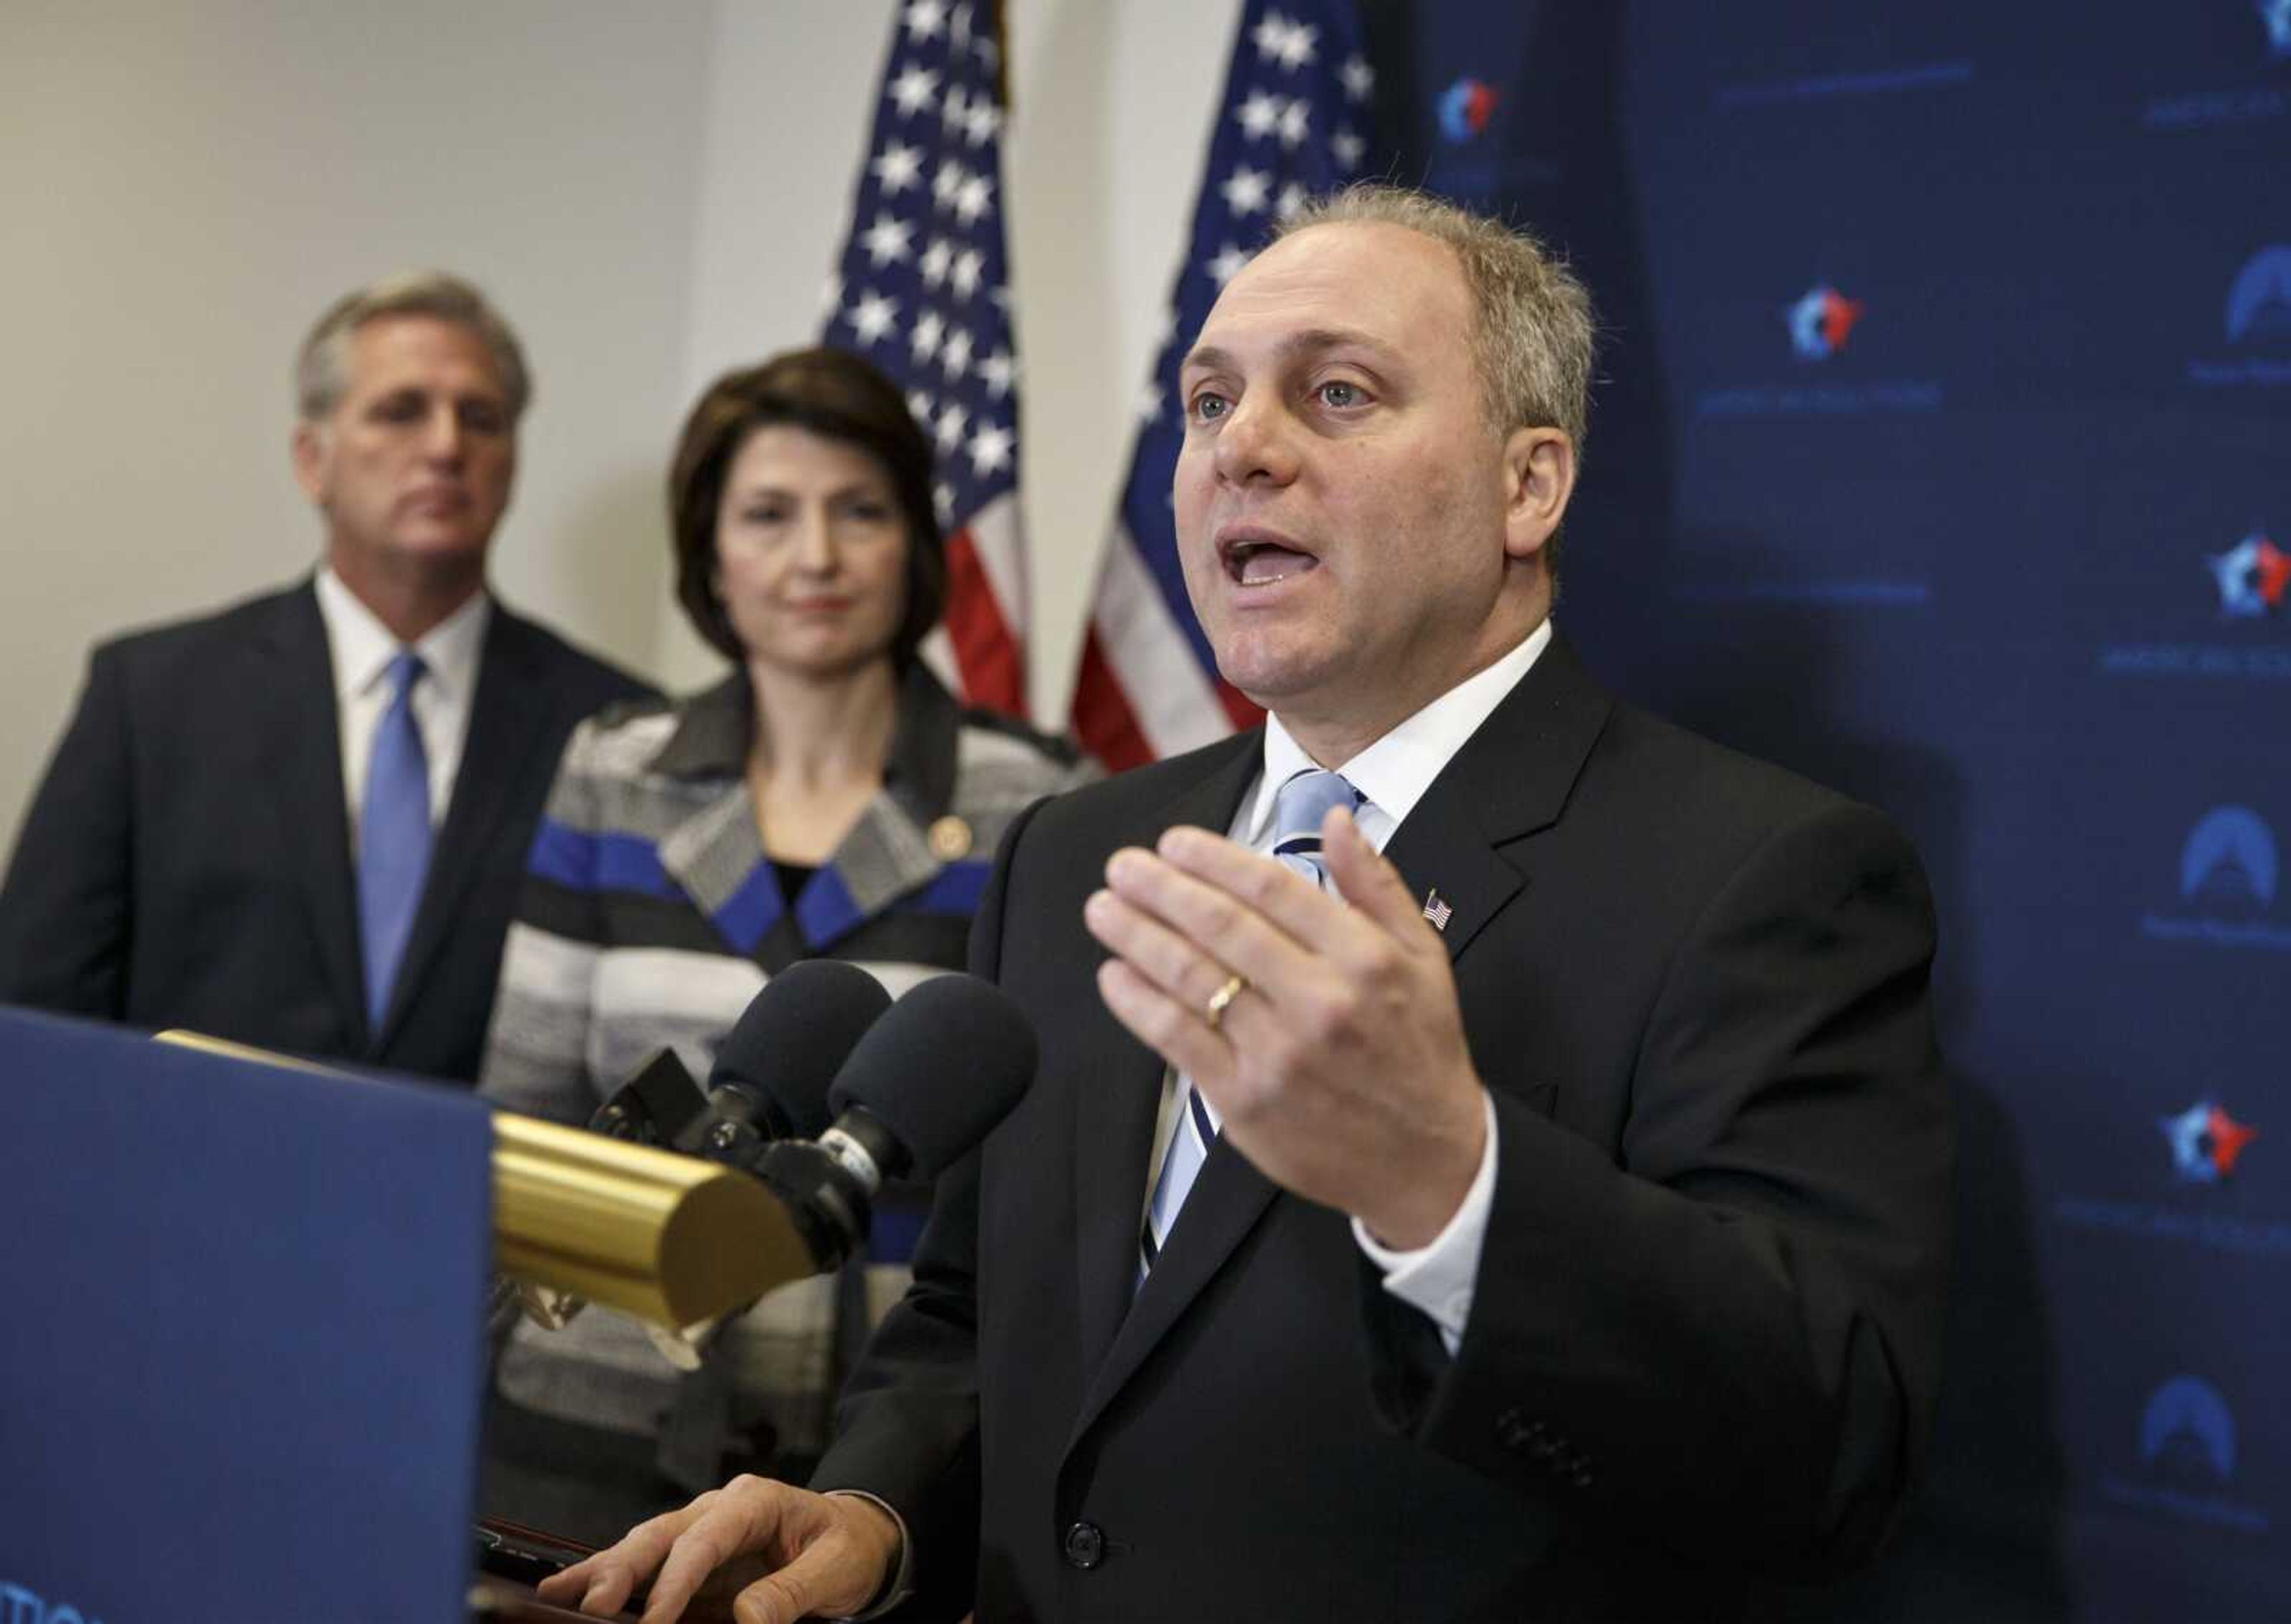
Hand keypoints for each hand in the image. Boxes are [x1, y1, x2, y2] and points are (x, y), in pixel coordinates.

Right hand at [534, 1476, 898, 1623]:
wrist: (857, 1539)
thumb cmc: (848, 1549)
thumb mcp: (836, 1570)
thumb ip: (792, 1592)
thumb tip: (747, 1618)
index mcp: (755, 1502)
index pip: (706, 1539)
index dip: (677, 1580)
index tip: (658, 1620)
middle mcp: (717, 1511)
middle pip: (661, 1535)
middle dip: (622, 1569)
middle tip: (594, 1605)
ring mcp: (699, 1534)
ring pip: (642, 1548)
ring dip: (603, 1574)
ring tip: (560, 1596)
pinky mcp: (691, 1565)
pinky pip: (646, 1572)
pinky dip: (611, 1583)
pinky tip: (572, 1595)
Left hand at [1084, 806, 1487, 1247]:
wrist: (1428, 1160)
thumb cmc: (1419, 1050)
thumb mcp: (1422, 956)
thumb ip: (1375, 884)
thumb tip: (1336, 818)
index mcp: (1362, 957)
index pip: (1270, 888)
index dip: (1211, 858)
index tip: (1172, 842)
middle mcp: (1319, 1001)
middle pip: (1220, 926)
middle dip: (1159, 889)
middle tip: (1121, 865)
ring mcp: (1278, 1053)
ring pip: (1191, 978)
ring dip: (1137, 937)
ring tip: (1103, 909)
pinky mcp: (1246, 1101)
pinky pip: (1177, 1039)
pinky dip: (1138, 1003)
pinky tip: (1114, 975)